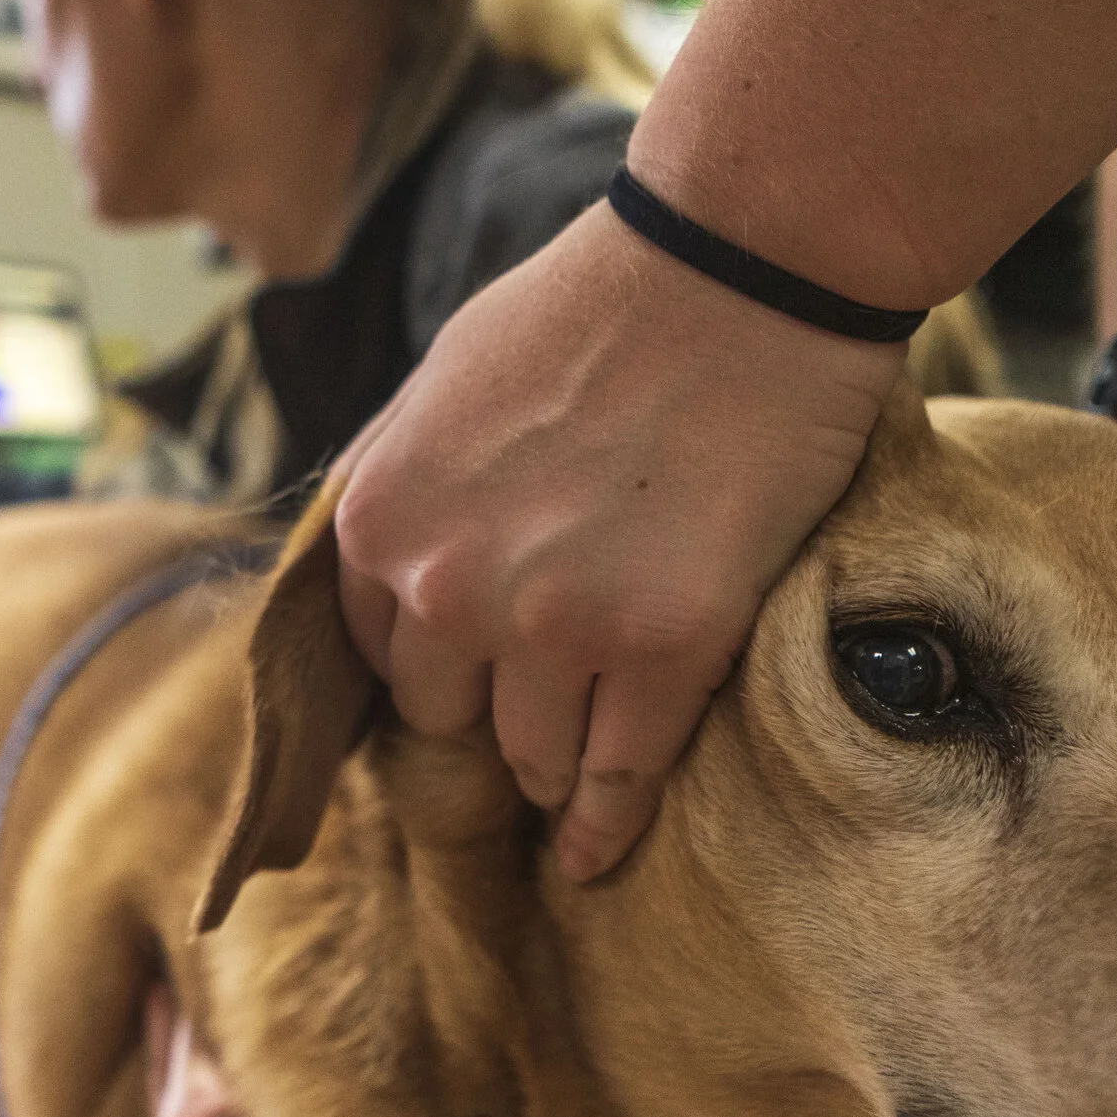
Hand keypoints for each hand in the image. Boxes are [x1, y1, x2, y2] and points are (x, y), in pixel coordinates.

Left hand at [332, 203, 905, 880]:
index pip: (379, 655)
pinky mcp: (662, 651)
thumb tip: (380, 570)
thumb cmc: (596, 307)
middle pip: (448, 718)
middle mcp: (446, 589)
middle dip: (490, 714)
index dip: (431, 669)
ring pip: (531, 757)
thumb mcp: (445, 382)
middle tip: (542, 707)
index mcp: (380, 522)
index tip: (469, 685)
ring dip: (554, 766)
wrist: (738, 269)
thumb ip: (403, 487)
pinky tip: (600, 847)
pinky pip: (619, 778)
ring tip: (581, 773)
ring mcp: (554, 627)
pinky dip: (608, 822)